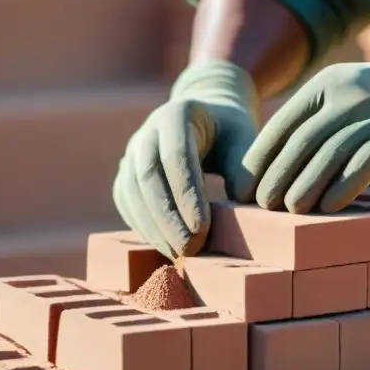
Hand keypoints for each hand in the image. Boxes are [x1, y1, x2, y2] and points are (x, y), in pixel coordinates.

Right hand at [113, 61, 258, 259]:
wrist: (206, 117)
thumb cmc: (229, 131)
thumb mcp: (243, 138)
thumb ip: (243, 166)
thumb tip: (241, 198)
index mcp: (175, 116)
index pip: (175, 156)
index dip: (186, 194)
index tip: (202, 228)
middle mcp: (147, 133)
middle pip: (147, 178)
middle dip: (167, 218)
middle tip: (190, 249)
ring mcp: (132, 154)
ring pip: (131, 193)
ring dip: (153, 228)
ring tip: (180, 254)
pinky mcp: (126, 174)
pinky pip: (126, 203)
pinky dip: (143, 227)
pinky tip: (165, 246)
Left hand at [232, 50, 369, 212]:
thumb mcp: (339, 96)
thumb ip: (309, 124)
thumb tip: (266, 170)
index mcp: (322, 86)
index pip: (280, 127)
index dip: (258, 160)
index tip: (242, 189)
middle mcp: (344, 96)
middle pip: (301, 143)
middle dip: (277, 177)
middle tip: (261, 205)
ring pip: (328, 155)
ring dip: (305, 187)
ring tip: (289, 210)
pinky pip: (362, 165)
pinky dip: (342, 188)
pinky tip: (327, 207)